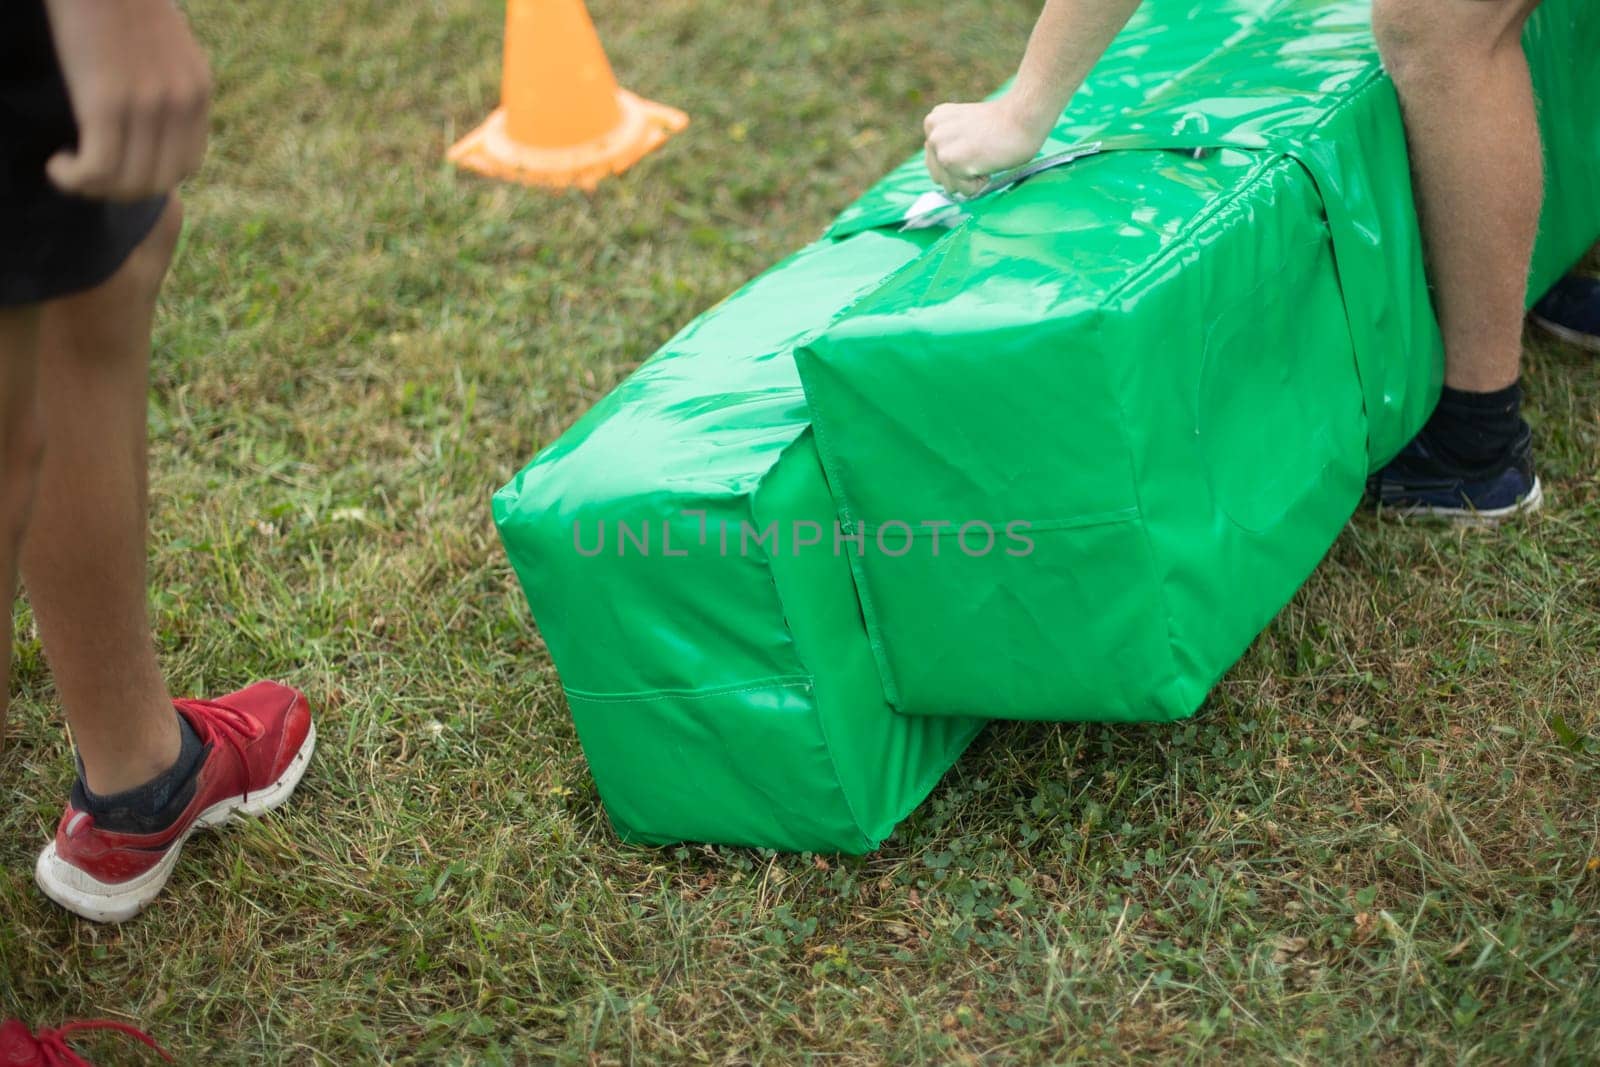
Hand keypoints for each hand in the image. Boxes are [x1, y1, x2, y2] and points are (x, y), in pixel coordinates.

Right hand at [43, 0, 211, 199]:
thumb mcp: (160, 37)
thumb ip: (163, 74)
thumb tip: (145, 108)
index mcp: (197, 89)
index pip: (185, 165)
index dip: (150, 178)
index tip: (116, 166)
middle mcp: (181, 102)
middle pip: (159, 182)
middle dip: (120, 191)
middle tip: (86, 175)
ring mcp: (148, 104)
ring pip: (128, 182)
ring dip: (94, 188)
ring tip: (68, 170)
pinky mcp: (108, 101)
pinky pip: (99, 168)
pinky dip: (75, 178)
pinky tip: (57, 164)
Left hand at [923, 95, 1051, 197]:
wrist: (1023, 116)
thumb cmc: (1004, 124)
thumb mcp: (965, 128)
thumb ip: (950, 145)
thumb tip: (942, 176)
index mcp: (934, 122)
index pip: (936, 162)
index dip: (961, 162)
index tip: (976, 145)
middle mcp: (932, 132)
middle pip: (940, 177)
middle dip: (962, 174)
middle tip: (982, 152)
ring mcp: (939, 146)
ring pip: (951, 187)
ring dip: (971, 179)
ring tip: (985, 155)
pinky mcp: (950, 160)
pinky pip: (965, 191)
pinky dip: (981, 184)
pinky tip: (989, 162)